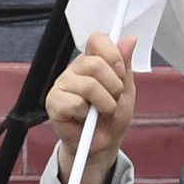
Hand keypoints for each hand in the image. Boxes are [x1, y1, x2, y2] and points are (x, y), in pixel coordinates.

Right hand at [42, 34, 136, 183]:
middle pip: (95, 64)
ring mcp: (62, 85)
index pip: (97, 40)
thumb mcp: (126, 89)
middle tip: (113, 98)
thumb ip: (125, 64)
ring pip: (88, 85)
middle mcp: (75, 70)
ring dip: (103, 104)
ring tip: (102, 111)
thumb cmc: (112, 117)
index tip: (120, 70)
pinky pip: (74, 103)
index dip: (112, 53)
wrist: (102, 144)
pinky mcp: (54, 103)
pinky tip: (83, 117)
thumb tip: (129, 39)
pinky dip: (85, 114)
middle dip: (113, 86)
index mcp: (92, 61)